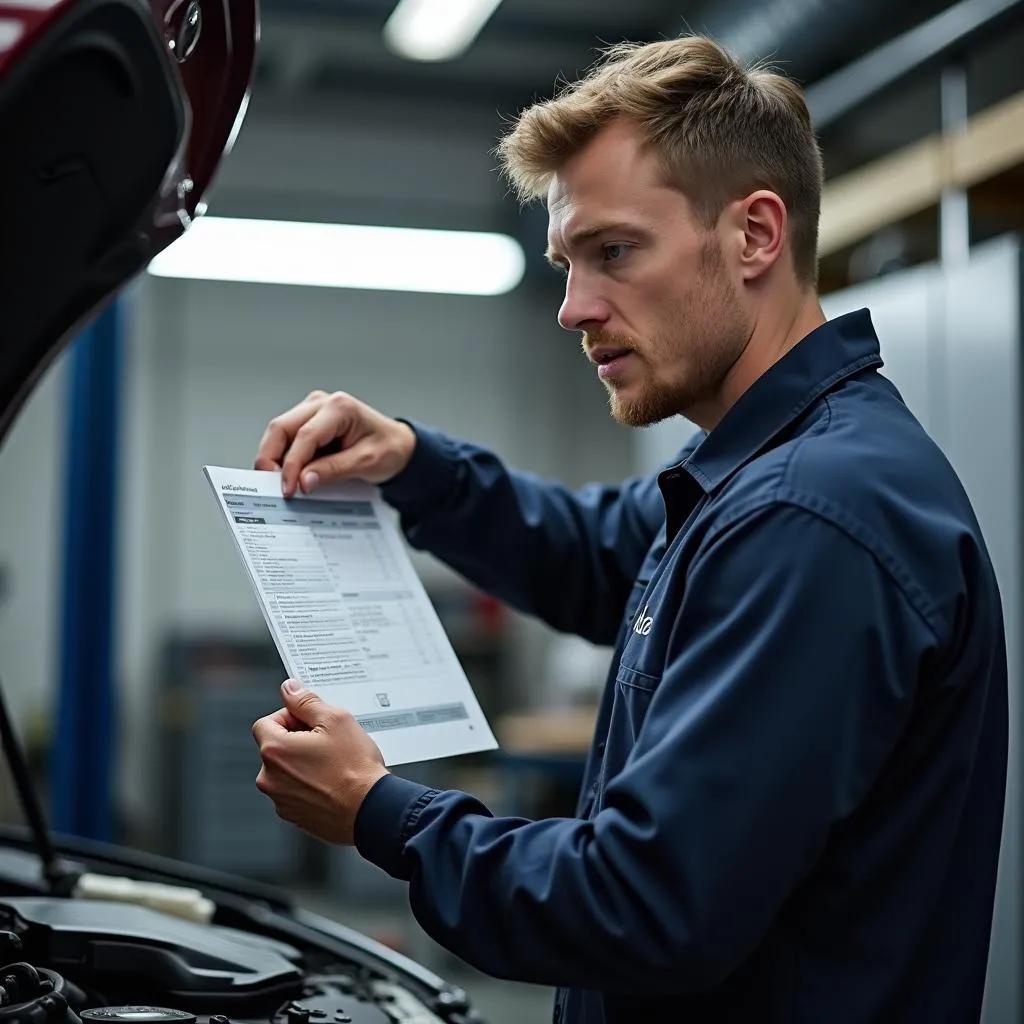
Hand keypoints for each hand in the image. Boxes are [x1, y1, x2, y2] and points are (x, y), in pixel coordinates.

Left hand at [253, 680, 388, 844]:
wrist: (371, 810)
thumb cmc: (355, 770)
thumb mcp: (336, 719)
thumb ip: (306, 701)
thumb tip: (290, 690)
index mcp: (275, 751)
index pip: (265, 722)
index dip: (289, 717)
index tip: (308, 721)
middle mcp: (270, 778)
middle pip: (276, 747)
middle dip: (298, 740)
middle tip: (327, 741)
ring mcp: (281, 800)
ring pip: (286, 770)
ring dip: (304, 763)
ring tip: (333, 763)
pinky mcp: (294, 815)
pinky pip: (296, 791)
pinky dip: (310, 784)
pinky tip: (333, 781)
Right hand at [255, 390, 416, 497]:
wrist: (399, 446)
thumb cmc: (389, 448)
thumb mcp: (366, 463)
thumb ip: (334, 470)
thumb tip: (304, 481)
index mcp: (339, 407)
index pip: (304, 436)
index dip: (291, 465)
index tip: (288, 489)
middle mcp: (321, 403)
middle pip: (281, 428)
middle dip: (271, 459)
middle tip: (271, 487)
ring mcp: (312, 411)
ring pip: (279, 432)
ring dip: (274, 458)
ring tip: (279, 484)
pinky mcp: (308, 422)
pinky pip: (286, 438)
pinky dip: (282, 457)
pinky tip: (286, 476)